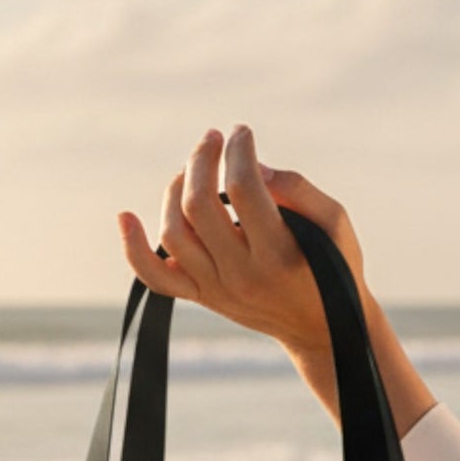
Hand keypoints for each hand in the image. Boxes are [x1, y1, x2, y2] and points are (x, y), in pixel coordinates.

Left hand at [118, 125, 373, 413]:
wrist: (317, 328)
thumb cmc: (333, 265)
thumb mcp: (334, 223)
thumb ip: (297, 189)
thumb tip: (253, 165)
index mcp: (278, 253)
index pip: (242, 188)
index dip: (238, 150)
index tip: (241, 132)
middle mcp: (240, 274)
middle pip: (198, 206)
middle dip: (202, 160)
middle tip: (213, 138)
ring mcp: (215, 289)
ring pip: (173, 233)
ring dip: (176, 189)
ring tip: (193, 168)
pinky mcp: (200, 297)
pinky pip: (154, 276)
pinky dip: (134, 248)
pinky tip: (125, 216)